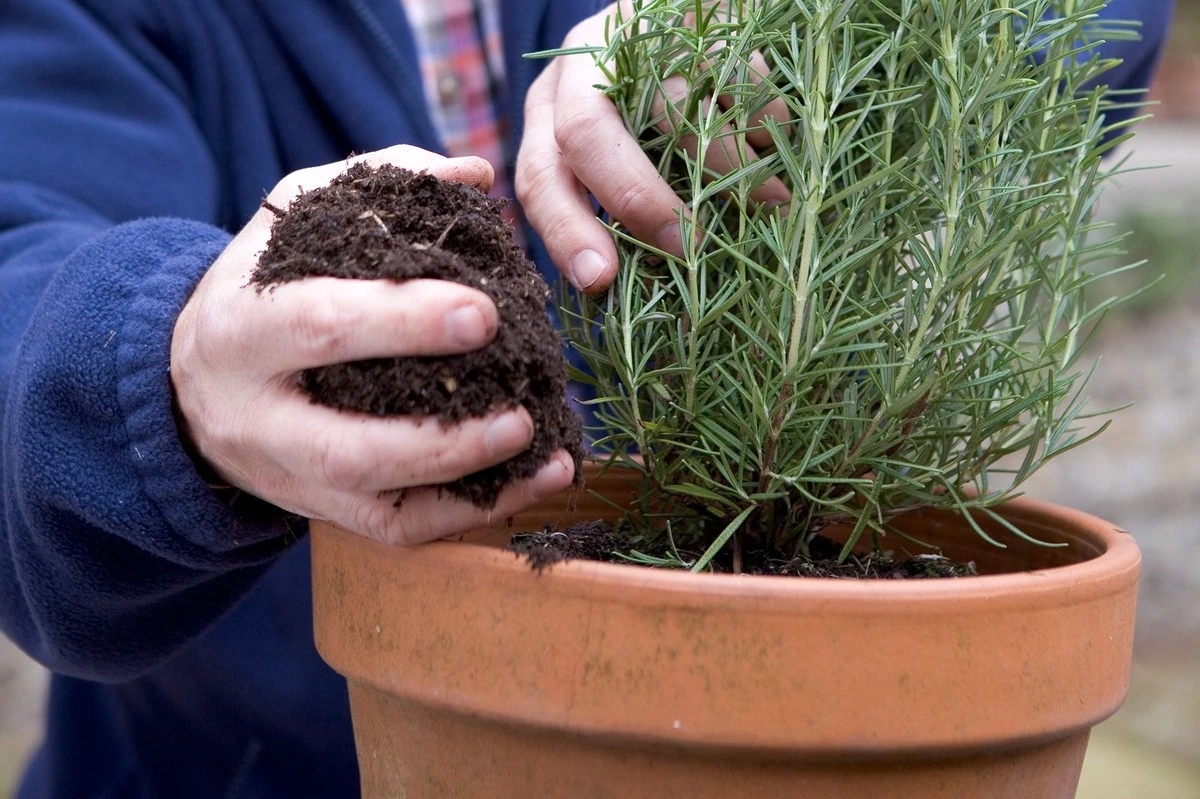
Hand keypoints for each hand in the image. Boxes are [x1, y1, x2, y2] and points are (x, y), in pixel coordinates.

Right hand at [171, 146, 575, 545]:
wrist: (192, 387)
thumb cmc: (264, 288)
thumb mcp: (294, 220)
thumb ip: (378, 185)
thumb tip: (475, 175)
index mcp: (244, 328)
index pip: (320, 327)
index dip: (404, 323)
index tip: (486, 312)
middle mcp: (259, 418)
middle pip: (345, 446)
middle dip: (439, 433)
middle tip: (524, 398)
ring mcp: (293, 478)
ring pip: (377, 504)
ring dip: (467, 479)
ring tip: (538, 441)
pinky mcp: (327, 512)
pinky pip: (400, 529)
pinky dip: (473, 512)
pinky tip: (534, 478)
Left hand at [516, 1, 789, 293]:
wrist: (683, 19)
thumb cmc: (650, 117)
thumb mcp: (615, 159)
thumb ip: (607, 209)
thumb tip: (613, 287)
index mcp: (549, 113)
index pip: (539, 174)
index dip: (565, 231)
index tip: (602, 280)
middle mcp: (581, 67)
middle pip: (586, 131)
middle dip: (638, 198)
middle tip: (689, 245)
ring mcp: (637, 32)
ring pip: (674, 105)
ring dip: (727, 167)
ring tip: (769, 202)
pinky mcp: (696, 13)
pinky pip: (733, 72)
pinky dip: (764, 121)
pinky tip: (777, 147)